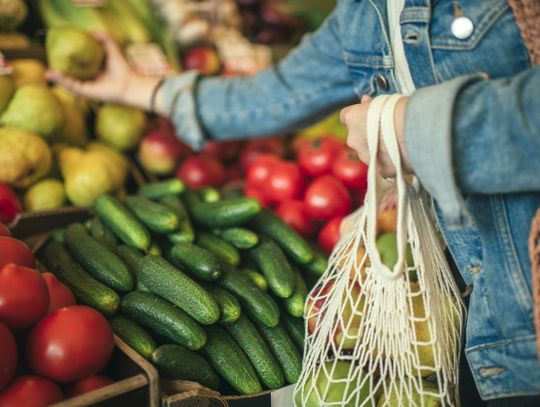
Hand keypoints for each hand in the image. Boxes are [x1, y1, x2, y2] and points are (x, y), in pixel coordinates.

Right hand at [46, 32, 163, 112]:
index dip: (67, 63)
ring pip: (69, 83)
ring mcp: (87, 88)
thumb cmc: (123, 69)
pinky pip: (72, 86)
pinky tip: (53, 74)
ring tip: (47, 72)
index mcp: (94, 73)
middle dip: (59, 73)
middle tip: (48, 65)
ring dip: (58, 78)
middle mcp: (90, 81)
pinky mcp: (87, 93)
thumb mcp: (112, 50)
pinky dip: (62, 81)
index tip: (57, 55)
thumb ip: (104, 39)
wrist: (129, 84)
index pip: (78, 68)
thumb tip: (92, 30)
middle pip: (71, 77)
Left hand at [340, 95, 412, 176]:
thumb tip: (366, 102)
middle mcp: (353, 139)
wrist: (417, 131)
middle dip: (368, 134)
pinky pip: (382, 165)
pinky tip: (403, 155)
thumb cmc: (402, 111)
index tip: (366, 114)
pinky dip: (389, 161)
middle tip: (386, 130)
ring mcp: (365, 157)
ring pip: (368, 152)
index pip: (346, 116)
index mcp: (352, 118)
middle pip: (357, 137)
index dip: (357, 116)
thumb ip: (370, 106)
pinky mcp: (379, 170)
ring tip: (398, 143)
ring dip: (378, 149)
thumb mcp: (384, 101)